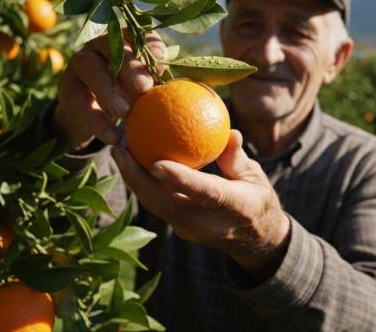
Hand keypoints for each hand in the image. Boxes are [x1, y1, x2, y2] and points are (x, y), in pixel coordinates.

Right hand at [51, 31, 166, 150]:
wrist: (90, 116)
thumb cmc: (128, 97)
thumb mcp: (143, 91)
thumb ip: (158, 85)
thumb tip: (184, 88)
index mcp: (124, 40)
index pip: (136, 34)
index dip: (148, 44)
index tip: (160, 60)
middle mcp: (100, 44)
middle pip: (112, 46)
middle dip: (129, 66)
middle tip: (143, 87)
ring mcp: (79, 61)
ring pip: (90, 67)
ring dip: (108, 89)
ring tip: (125, 112)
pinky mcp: (66, 84)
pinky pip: (79, 100)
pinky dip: (96, 119)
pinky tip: (113, 136)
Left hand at [111, 130, 290, 280]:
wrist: (256, 242)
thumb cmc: (257, 200)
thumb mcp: (256, 178)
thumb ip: (238, 157)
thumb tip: (228, 132)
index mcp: (236, 208)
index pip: (206, 194)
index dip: (180, 180)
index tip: (156, 162)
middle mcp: (209, 224)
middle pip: (166, 205)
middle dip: (138, 179)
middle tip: (120, 149)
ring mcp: (191, 230)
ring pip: (156, 206)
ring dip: (134, 180)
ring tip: (118, 150)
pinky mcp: (179, 228)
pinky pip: (158, 204)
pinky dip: (143, 183)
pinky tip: (130, 159)